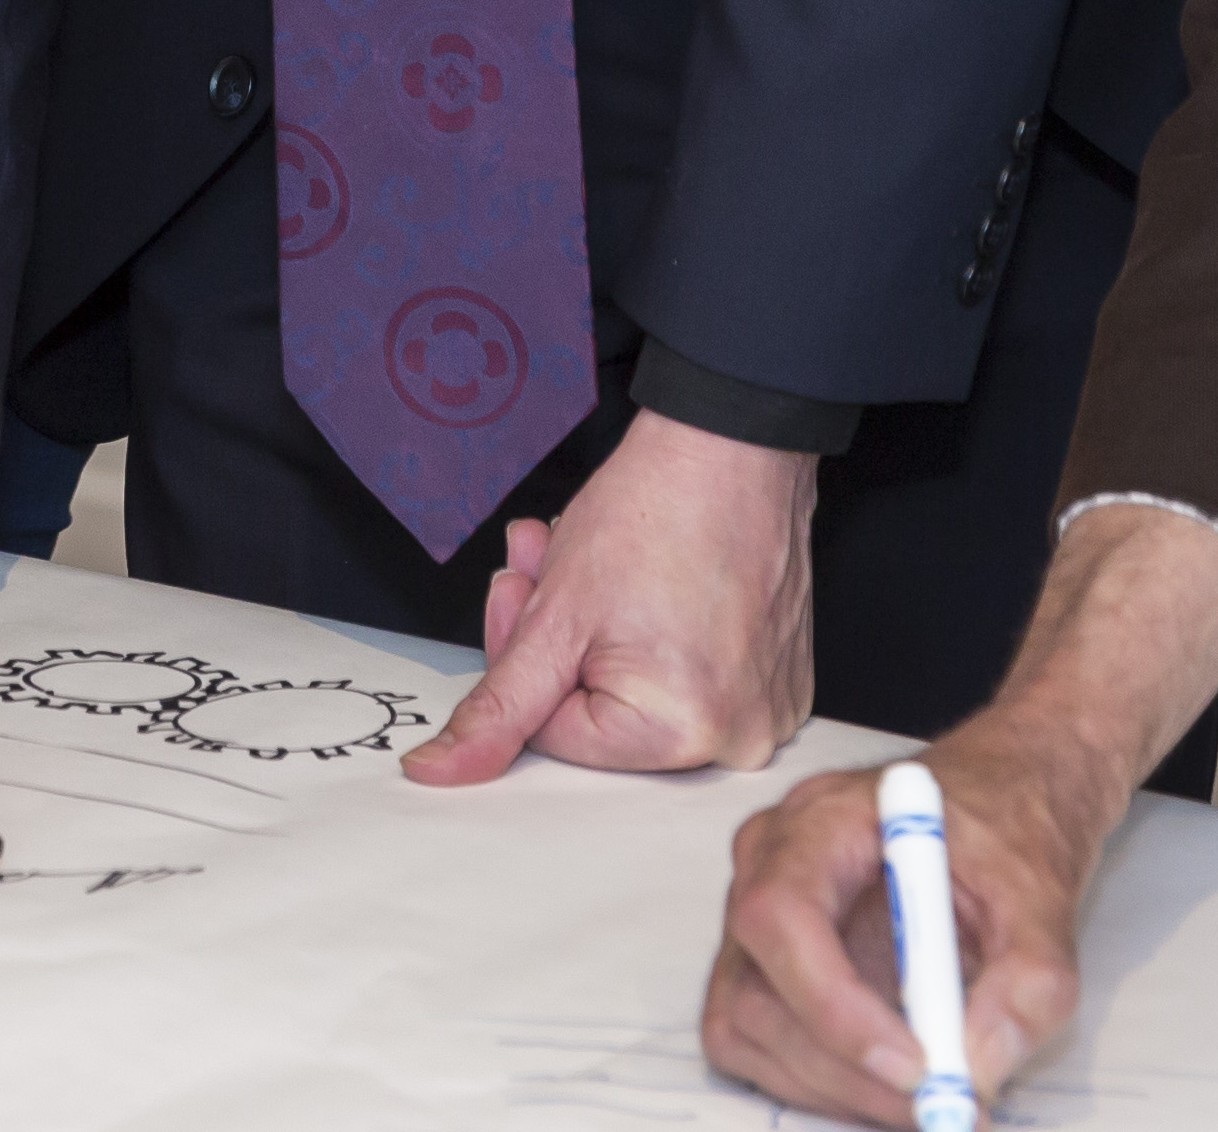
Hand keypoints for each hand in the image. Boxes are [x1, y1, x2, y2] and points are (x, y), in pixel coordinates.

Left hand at [405, 411, 814, 783]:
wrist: (734, 444)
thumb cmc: (656, 510)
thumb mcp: (553, 617)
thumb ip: (497, 707)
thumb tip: (439, 772)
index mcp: (682, 736)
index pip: (552, 734)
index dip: (519, 657)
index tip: (519, 596)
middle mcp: (738, 740)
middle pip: (596, 715)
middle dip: (551, 638)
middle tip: (539, 570)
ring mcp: (766, 710)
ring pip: (635, 688)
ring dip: (589, 626)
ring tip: (580, 557)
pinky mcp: (778, 678)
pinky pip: (688, 677)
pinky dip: (648, 631)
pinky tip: (634, 576)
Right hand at [704, 700, 1117, 1121]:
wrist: (998, 807)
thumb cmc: (1004, 833)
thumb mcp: (1044, 900)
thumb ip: (1026, 984)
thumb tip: (976, 1066)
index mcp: (819, 823)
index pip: (782, 916)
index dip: (834, 1005)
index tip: (916, 1065)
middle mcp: (766, 867)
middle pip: (755, 989)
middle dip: (843, 1069)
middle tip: (937, 1105)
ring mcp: (756, 919)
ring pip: (746, 1028)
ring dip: (833, 1086)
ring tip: (927, 1095)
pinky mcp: (765, 967)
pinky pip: (756, 1041)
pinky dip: (819, 1082)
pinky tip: (886, 1080)